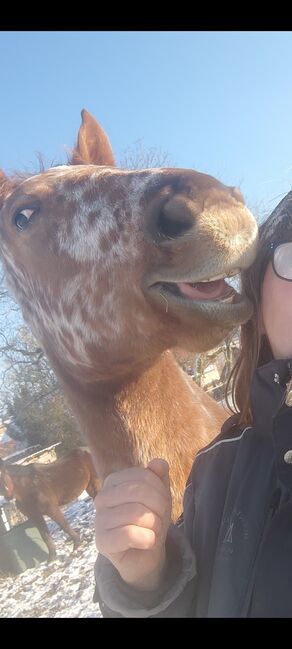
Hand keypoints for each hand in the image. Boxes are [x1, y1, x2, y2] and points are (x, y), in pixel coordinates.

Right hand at [94, 458, 171, 589]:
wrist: (143, 556)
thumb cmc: (149, 521)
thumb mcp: (159, 497)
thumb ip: (159, 478)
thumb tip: (159, 463)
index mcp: (113, 482)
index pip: (144, 476)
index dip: (161, 491)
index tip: (163, 504)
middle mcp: (102, 498)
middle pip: (140, 492)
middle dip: (159, 507)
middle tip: (161, 520)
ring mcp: (99, 520)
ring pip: (136, 513)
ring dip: (155, 525)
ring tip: (154, 531)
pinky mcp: (101, 542)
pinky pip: (129, 534)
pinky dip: (147, 539)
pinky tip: (148, 542)